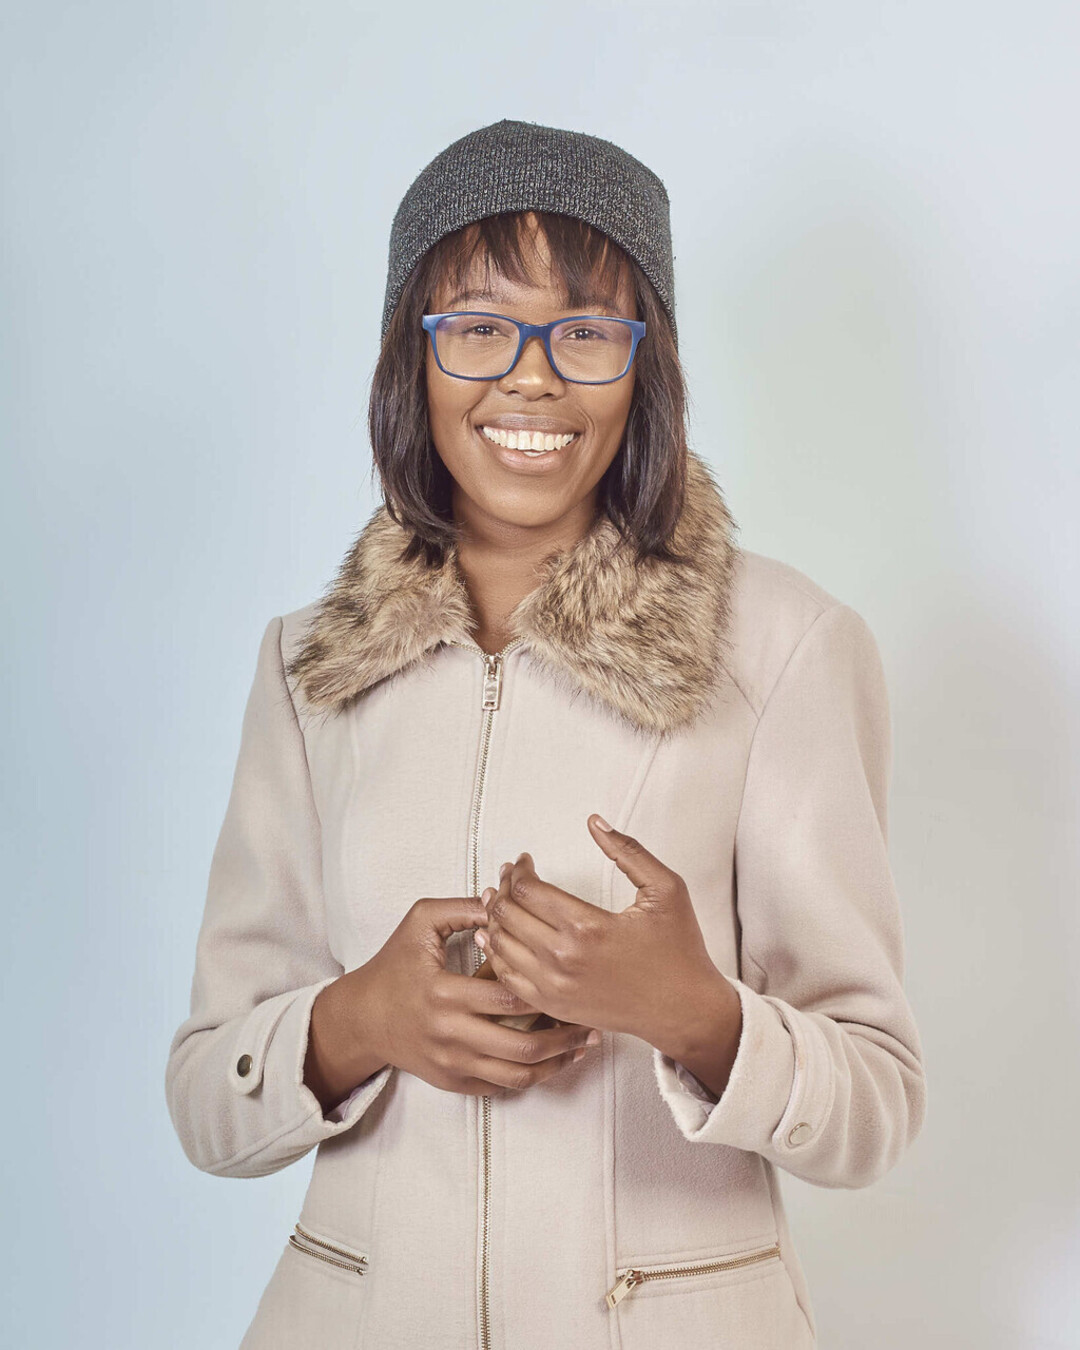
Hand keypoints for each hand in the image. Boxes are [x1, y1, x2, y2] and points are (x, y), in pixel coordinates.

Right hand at [311, 894, 601, 1101]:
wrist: (363, 1019)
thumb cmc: (394, 965)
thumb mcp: (419, 923)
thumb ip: (462, 907)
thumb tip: (503, 898)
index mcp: (445, 993)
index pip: (509, 996)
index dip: (544, 988)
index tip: (572, 980)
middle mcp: (450, 1034)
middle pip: (523, 1044)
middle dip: (564, 1035)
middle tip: (592, 1020)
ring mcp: (453, 1064)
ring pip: (519, 1074)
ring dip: (558, 1062)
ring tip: (584, 1045)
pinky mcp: (455, 1082)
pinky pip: (503, 1087)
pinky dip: (534, 1076)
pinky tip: (556, 1060)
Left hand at [474, 816, 734, 1058]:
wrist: (685, 1009)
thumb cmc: (679, 951)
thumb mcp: (666, 889)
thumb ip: (628, 851)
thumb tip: (595, 822)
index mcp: (588, 927)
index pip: (528, 890)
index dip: (518, 869)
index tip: (524, 861)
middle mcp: (564, 959)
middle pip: (508, 914)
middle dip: (503, 887)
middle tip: (510, 875)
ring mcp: (555, 987)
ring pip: (501, 944)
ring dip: (495, 917)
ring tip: (500, 899)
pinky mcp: (554, 1006)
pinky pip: (507, 977)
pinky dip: (495, 953)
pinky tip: (495, 936)